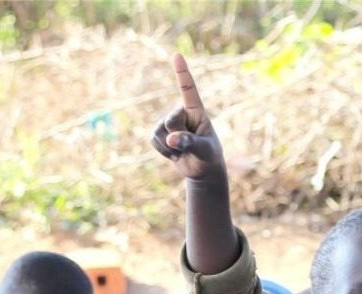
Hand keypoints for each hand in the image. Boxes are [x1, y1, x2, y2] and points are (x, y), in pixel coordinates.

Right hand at [150, 54, 225, 180]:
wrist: (201, 169)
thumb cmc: (208, 155)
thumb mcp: (203, 149)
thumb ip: (189, 142)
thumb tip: (170, 139)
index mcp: (197, 110)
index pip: (188, 89)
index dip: (182, 73)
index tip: (176, 56)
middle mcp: (181, 112)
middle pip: (171, 120)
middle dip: (178, 137)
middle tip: (189, 146)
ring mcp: (169, 122)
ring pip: (160, 132)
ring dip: (169, 147)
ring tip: (182, 151)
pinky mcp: (160, 133)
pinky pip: (153, 139)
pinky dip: (162, 151)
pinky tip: (173, 154)